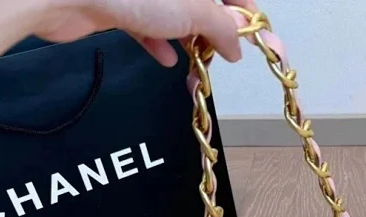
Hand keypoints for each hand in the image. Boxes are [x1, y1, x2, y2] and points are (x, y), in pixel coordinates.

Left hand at [33, 0, 257, 66]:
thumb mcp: (194, 9)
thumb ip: (222, 28)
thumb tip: (237, 45)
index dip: (242, 10)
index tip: (249, 33)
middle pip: (200, 3)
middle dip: (211, 29)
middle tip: (220, 52)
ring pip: (173, 15)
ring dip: (186, 40)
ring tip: (195, 61)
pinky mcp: (117, 4)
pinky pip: (146, 25)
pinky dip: (157, 42)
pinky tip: (165, 58)